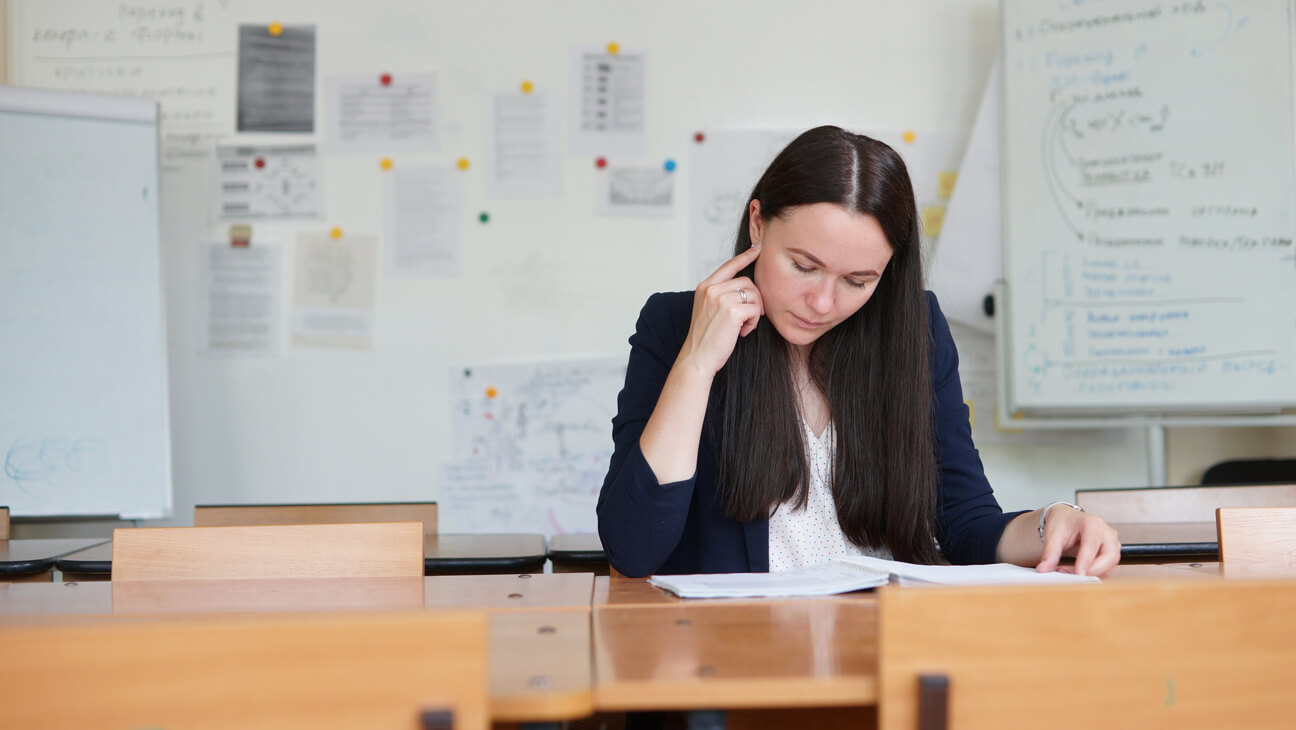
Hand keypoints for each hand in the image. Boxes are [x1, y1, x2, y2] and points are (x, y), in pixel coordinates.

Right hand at [679, 245, 764, 374]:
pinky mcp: (732, 311)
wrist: (697, 358)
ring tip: (742, 326)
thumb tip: (747, 288)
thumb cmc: (705, 338)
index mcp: (705, 287)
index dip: (745, 256)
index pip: (729, 265)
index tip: (758, 248)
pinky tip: (742, 332)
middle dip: (754, 299)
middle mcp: (711, 289)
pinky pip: (755, 309)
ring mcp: (721, 299)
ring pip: (754, 295)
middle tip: (749, 317)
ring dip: (754, 312)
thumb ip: (721, 295)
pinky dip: (753, 322)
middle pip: (747, 282)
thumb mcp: (708, 310)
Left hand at [1036, 507, 1120, 577]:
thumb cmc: (1063, 524)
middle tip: (1072, 577)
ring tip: (1069, 573)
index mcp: (1093, 523)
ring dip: (1092, 574)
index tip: (1078, 574)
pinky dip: (1093, 574)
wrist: (1067, 519)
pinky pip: (1107, 569)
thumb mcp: (1053, 535)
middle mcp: (1107, 533)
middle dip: (1092, 570)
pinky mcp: (1111, 554)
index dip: (1086, 561)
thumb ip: (1050, 552)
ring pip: (1110, 566)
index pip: (1092, 544)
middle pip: (1109, 557)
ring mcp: (1112, 544)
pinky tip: (1076, 572)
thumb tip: (1043, 569)